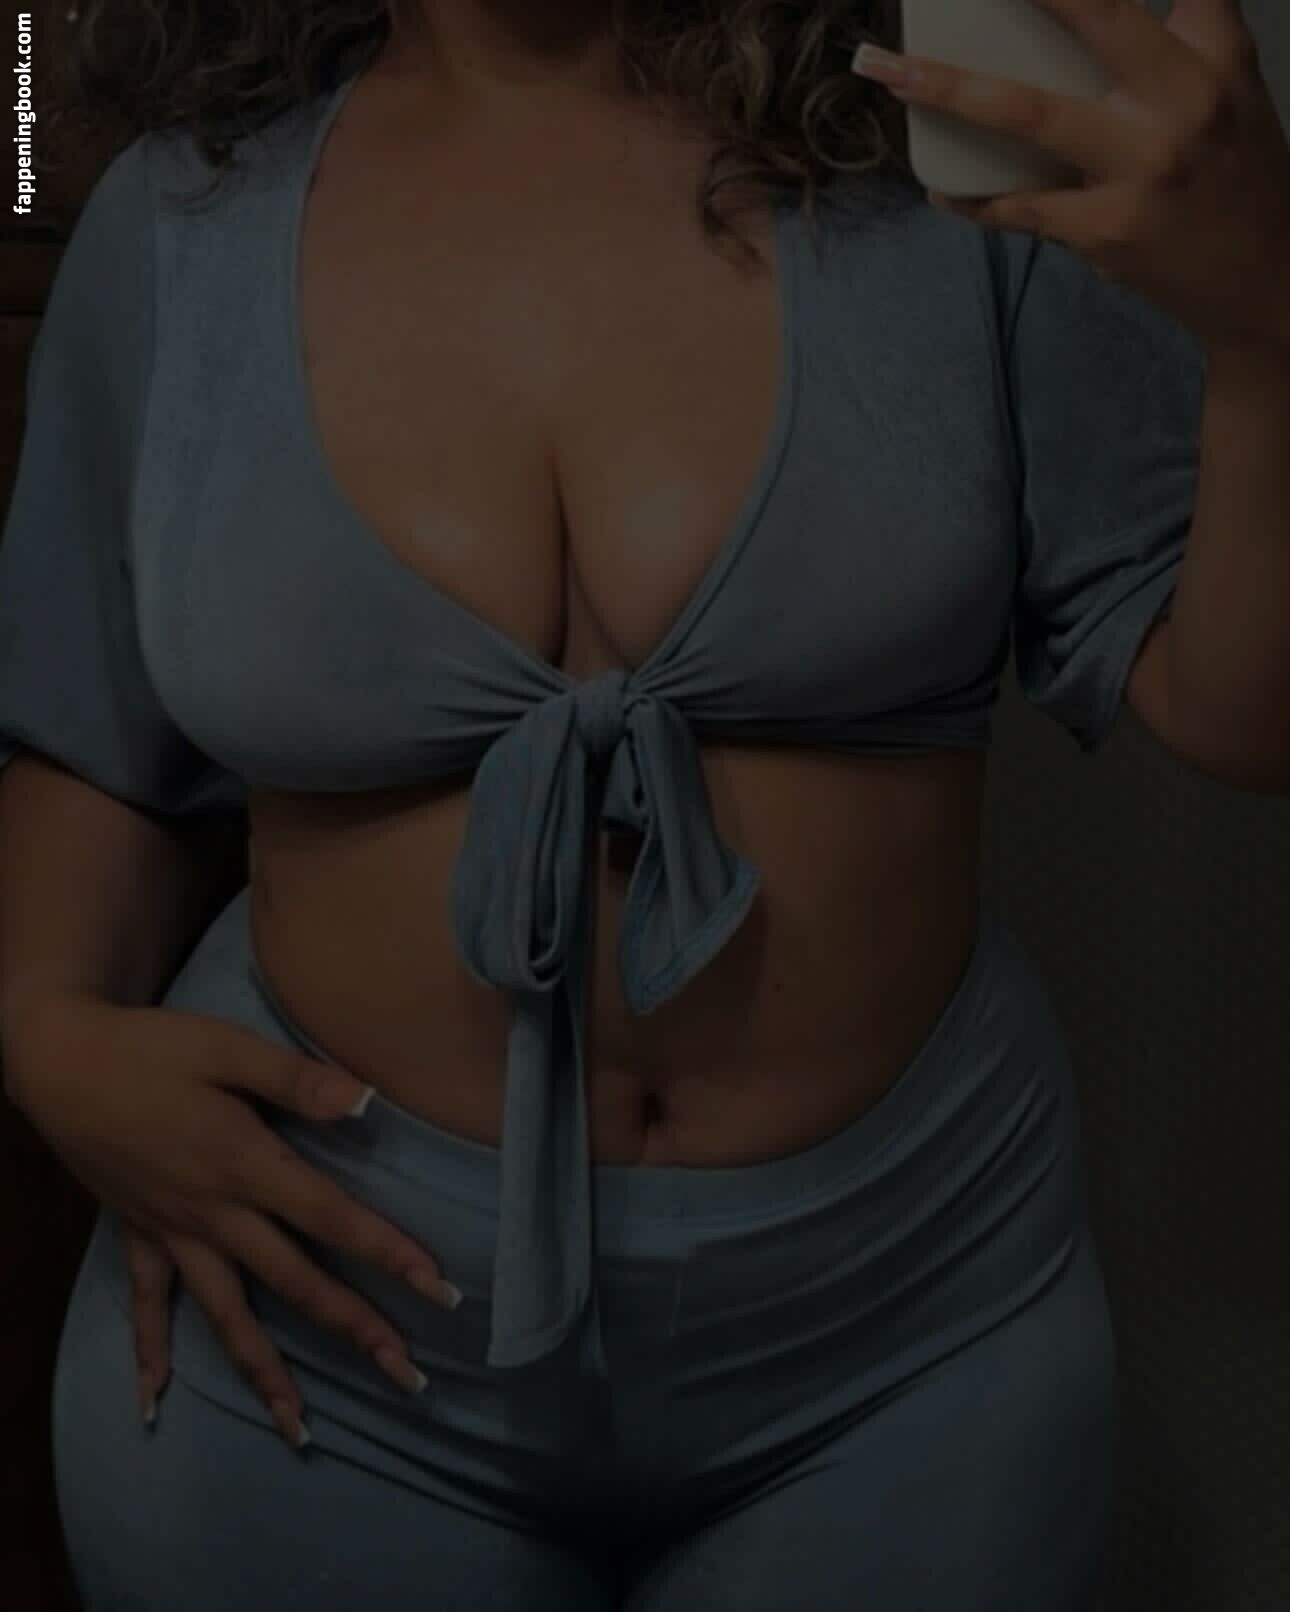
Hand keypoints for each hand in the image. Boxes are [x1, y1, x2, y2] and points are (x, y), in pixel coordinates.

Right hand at [5, 993, 461, 1447]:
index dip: (389, 1254)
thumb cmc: (151, 1047)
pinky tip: (155, 1402)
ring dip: (266, 1374)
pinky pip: (147, 1306)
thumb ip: (296, 1079)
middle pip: (296, 1283)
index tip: (440, 1291)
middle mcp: (214, 1214)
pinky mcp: (139, 1235)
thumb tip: (365, 1100)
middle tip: (409, 1379)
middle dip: (356, 1330)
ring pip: (228, 1316)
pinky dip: (150, 1354)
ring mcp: (174, 1233)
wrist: (59, 1062)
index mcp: (245, 1165)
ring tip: (301, 1430)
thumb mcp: (226, 1047)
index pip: (332, 1219)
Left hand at [852, 0, 1289, 351]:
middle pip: (1098, 18)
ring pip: (1030, 115)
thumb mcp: (1235, 90)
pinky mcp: (1101, 231)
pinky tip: (942, 189)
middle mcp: (1178, 107)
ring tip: (893, 75)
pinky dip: (974, 199)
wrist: (1259, 283)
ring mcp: (1135, 172)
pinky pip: (1017, 208)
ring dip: (952, 90)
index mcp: (1209, 65)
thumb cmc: (1238, 175)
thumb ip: (1198, 29)